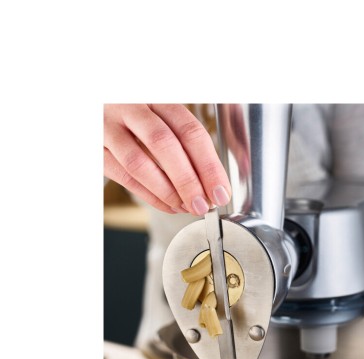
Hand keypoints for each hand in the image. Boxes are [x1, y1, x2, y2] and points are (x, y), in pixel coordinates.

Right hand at [104, 104, 231, 214]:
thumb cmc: (135, 116)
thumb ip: (186, 144)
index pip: (189, 131)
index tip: (220, 190)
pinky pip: (124, 177)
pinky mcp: (96, 148)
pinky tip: (167, 205)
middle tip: (203, 204)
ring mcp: (108, 127)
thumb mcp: (162, 117)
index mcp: (157, 98)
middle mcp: (131, 108)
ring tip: (185, 207)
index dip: (208, 165)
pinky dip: (149, 196)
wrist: (95, 106)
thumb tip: (212, 182)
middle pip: (165, 145)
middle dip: (188, 181)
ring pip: (139, 163)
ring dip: (168, 191)